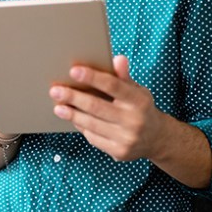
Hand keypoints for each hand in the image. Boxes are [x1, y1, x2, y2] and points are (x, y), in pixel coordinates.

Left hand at [48, 55, 211, 187]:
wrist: (156, 139)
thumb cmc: (140, 108)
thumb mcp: (137, 90)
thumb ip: (124, 77)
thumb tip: (118, 59)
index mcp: (139, 100)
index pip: (113, 85)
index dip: (92, 77)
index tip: (73, 71)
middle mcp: (134, 120)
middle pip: (97, 106)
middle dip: (73, 97)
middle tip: (55, 90)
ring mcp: (126, 138)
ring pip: (91, 124)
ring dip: (72, 114)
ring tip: (58, 107)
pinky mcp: (119, 152)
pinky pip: (93, 137)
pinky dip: (81, 127)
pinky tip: (73, 119)